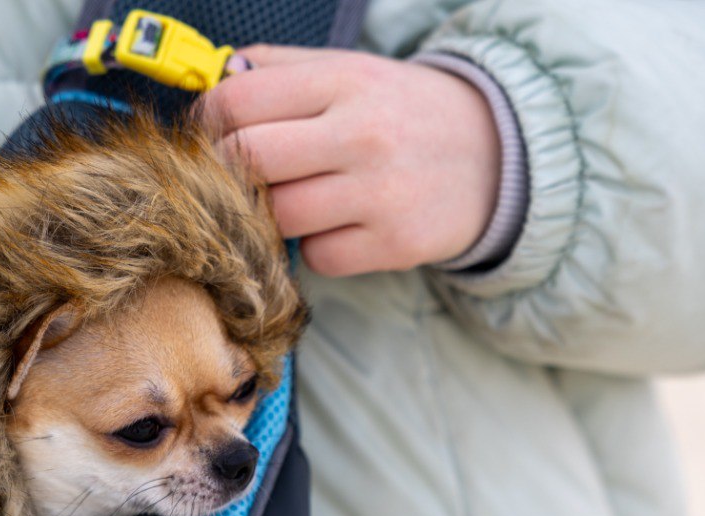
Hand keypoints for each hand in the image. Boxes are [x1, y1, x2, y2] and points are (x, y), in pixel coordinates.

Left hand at [201, 45, 500, 276]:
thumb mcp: (350, 70)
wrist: (497, 155)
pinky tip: (337, 225)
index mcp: (344, 81)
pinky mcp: (396, 244)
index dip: (208, 121)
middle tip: (238, 176)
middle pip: (247, 161)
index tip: (210, 133)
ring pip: (277, 216)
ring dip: (271, 214)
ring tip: (293, 198)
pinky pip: (317, 257)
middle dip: (227, 172)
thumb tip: (216, 79)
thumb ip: (278, 68)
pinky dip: (316, 247)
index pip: (239, 102)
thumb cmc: (402, 112)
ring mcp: (381, 193)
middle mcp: (363, 134)